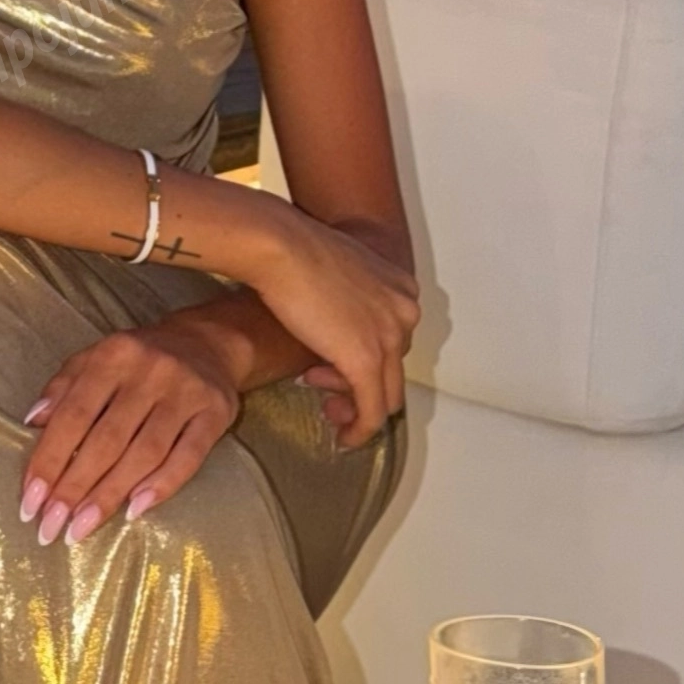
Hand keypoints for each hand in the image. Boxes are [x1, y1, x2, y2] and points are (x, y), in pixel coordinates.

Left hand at [18, 312, 248, 545]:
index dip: (49, 460)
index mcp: (112, 355)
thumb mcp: (95, 360)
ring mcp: (186, 392)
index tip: (30, 502)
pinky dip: (162, 485)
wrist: (206, 342)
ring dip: (109, 495)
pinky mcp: (216, 412)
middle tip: (51, 527)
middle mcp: (150, 370)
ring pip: (145, 453)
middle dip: (74, 488)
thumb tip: (32, 422)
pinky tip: (134, 510)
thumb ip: (63, 388)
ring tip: (81, 528)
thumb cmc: (137, 361)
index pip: (74, 414)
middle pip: (107, 439)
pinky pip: (188, 456)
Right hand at [239, 209, 418, 449]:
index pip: (394, 342)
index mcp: (401, 289)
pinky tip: (343, 437)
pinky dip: (360, 430)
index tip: (329, 366)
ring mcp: (389, 336)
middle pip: (394, 370)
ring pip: (386, 395)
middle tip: (325, 391)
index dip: (363, 361)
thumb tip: (337, 330)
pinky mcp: (366, 361)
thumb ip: (349, 302)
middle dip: (358, 388)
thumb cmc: (292, 250)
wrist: (278, 246)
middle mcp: (405, 311)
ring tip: (326, 406)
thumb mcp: (336, 272)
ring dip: (356, 409)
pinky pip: (372, 411)